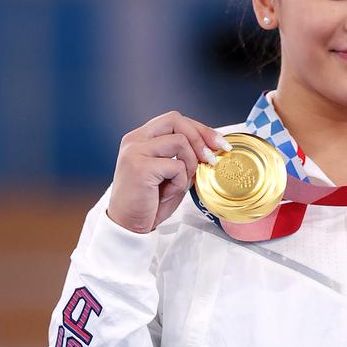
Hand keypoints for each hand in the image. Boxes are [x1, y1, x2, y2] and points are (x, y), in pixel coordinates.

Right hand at [108, 111, 230, 232]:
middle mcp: (134, 140)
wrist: (128, 225)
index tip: (218, 143)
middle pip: (176, 120)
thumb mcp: (172, 174)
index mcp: (140, 138)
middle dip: (200, 137)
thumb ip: (185, 158)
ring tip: (179, 183)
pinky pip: (176, 166)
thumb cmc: (149, 202)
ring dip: (189, 164)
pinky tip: (167, 193)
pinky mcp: (140, 167)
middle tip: (212, 158)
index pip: (174, 120)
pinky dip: (180, 182)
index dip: (199, 129)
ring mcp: (135, 151)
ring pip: (180, 141)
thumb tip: (212, 148)